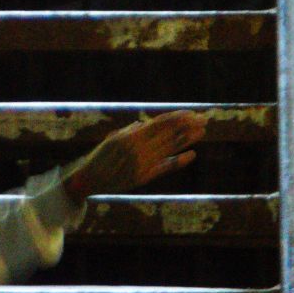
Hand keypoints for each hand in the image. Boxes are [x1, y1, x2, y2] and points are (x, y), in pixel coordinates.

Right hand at [63, 111, 207, 202]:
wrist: (89, 180)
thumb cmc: (100, 157)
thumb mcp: (113, 139)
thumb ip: (131, 131)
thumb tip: (146, 123)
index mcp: (131, 137)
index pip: (160, 124)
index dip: (177, 118)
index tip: (191, 112)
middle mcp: (138, 150)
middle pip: (168, 134)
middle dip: (187, 126)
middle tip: (204, 119)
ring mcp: (142, 164)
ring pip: (170, 148)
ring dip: (187, 139)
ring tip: (202, 131)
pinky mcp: (144, 177)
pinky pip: (165, 167)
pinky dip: (178, 160)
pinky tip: (192, 154)